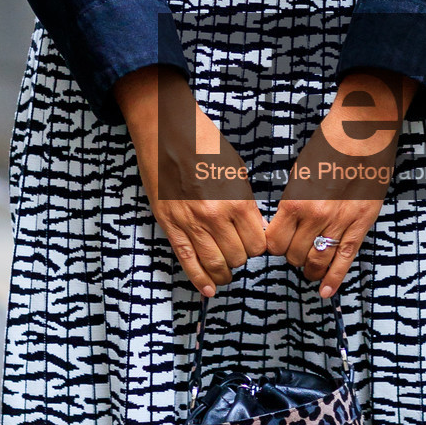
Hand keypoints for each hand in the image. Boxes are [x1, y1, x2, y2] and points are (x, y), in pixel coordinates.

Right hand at [115, 66, 266, 298]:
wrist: (166, 133)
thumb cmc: (203, 145)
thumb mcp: (236, 170)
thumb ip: (246, 202)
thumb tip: (253, 228)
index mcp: (236, 200)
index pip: (258, 243)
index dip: (259, 246)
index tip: (256, 243)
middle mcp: (215, 216)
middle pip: (239, 257)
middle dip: (242, 257)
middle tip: (239, 251)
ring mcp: (190, 224)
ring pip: (216, 265)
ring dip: (225, 272)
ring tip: (227, 273)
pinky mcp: (170, 226)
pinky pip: (187, 262)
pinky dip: (199, 280)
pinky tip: (208, 290)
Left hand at [264, 69, 412, 299]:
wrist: (363, 134)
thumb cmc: (328, 148)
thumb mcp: (299, 174)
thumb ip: (291, 203)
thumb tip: (284, 226)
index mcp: (295, 201)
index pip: (274, 243)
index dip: (274, 246)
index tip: (278, 243)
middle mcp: (315, 216)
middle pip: (294, 256)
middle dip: (291, 257)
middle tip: (295, 252)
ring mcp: (340, 223)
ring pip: (317, 261)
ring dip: (309, 269)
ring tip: (308, 270)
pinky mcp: (361, 225)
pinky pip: (345, 259)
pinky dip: (334, 279)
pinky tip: (326, 291)